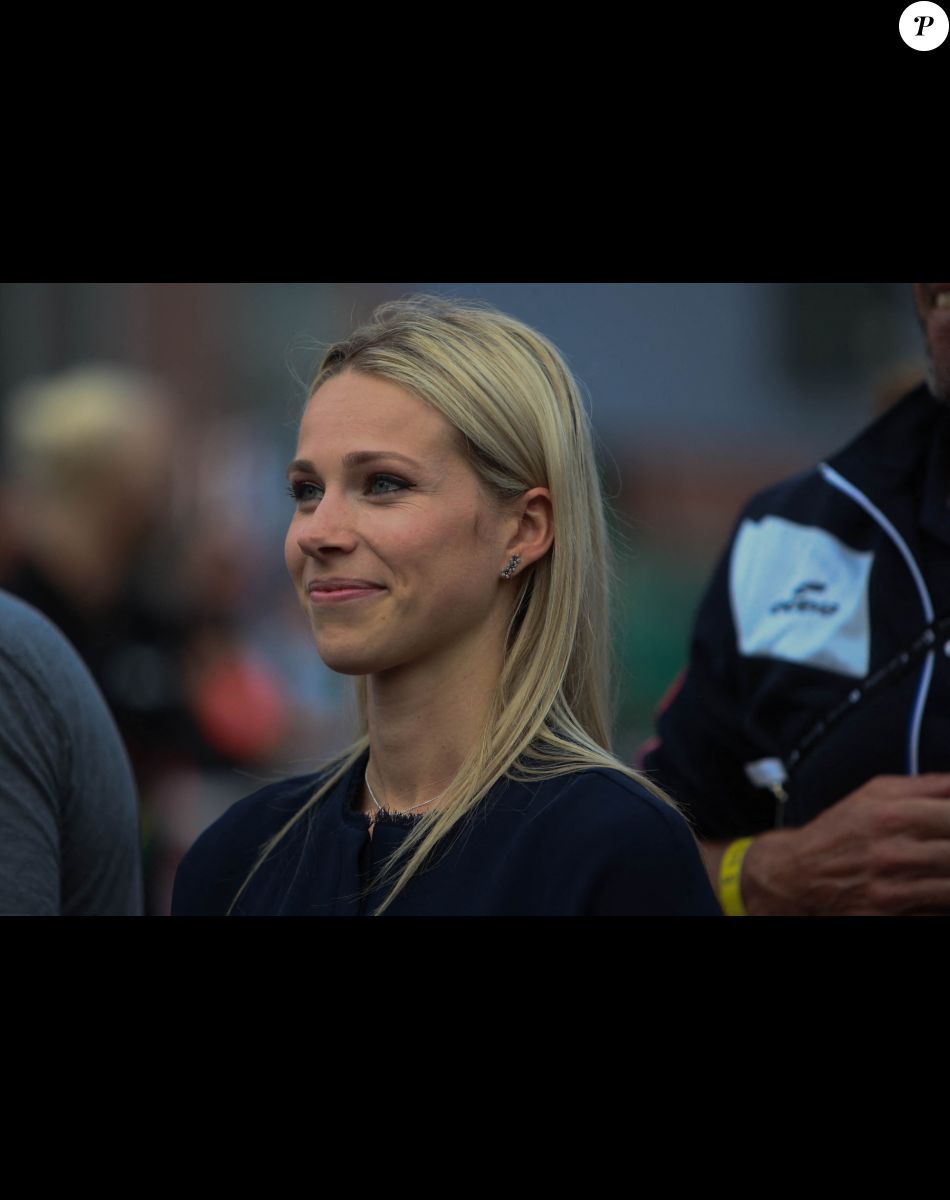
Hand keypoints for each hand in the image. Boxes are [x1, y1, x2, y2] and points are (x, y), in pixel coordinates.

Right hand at [740, 774, 949, 914]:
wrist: (798, 874)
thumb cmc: (837, 834)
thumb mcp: (874, 794)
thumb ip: (926, 785)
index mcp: (891, 817)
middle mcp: (893, 855)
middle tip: (948, 846)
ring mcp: (894, 893)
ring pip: (949, 891)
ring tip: (944, 867)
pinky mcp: (891, 919)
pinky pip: (937, 913)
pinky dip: (943, 903)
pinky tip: (936, 886)